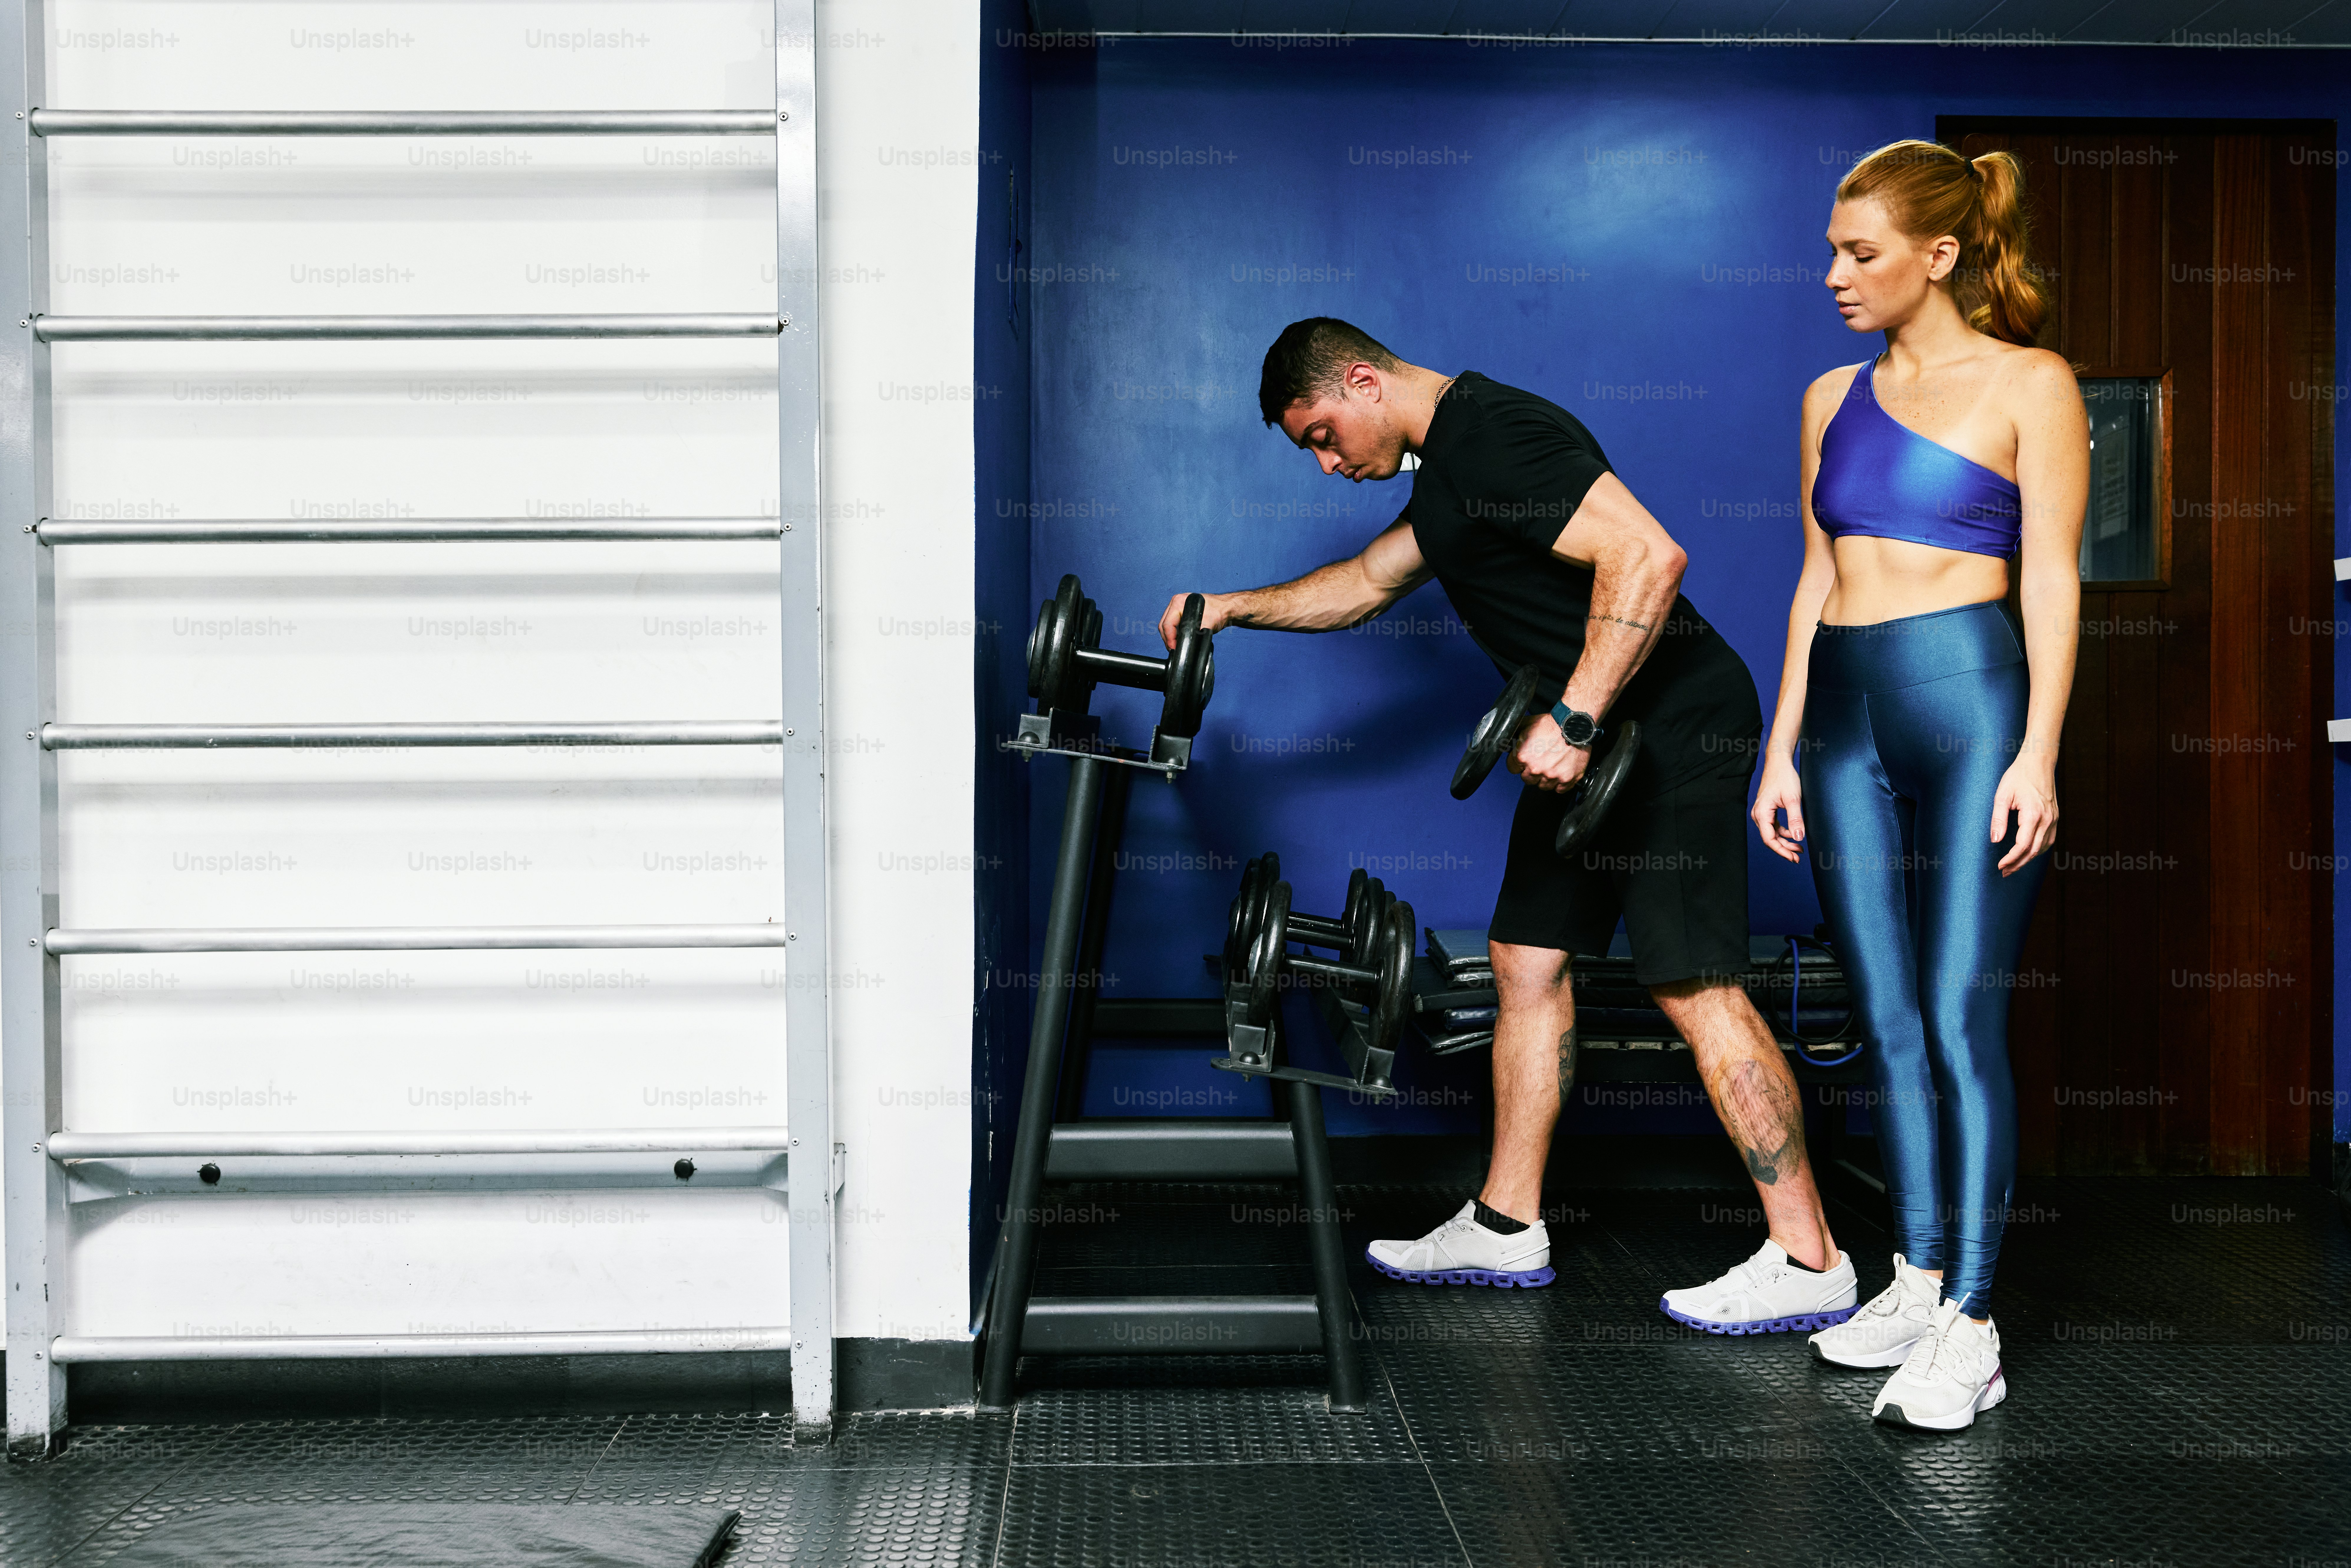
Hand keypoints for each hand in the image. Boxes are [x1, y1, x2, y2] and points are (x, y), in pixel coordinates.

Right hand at [1159, 592, 1230, 650]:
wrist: (1226, 608)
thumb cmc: (1218, 613)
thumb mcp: (1206, 625)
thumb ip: (1194, 635)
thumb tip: (1185, 646)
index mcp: (1179, 602)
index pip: (1167, 624)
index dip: (1169, 639)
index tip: (1174, 649)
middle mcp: (1175, 602)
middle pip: (1163, 625)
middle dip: (1168, 639)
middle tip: (1174, 650)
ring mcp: (1177, 606)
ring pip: (1166, 625)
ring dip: (1170, 637)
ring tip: (1176, 646)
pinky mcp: (1180, 611)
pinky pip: (1172, 624)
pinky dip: (1173, 633)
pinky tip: (1179, 639)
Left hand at [1511, 715, 1589, 793]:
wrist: (1575, 724)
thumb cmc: (1552, 724)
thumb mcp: (1527, 724)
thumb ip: (1514, 735)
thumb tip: (1505, 743)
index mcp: (1523, 757)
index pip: (1512, 768)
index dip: (1518, 763)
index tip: (1525, 760)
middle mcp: (1536, 769)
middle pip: (1527, 779)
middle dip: (1532, 772)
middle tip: (1540, 761)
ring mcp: (1552, 775)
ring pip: (1543, 786)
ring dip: (1546, 779)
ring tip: (1552, 766)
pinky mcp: (1567, 779)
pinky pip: (1559, 789)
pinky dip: (1560, 783)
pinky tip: (1561, 772)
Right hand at [1751, 756, 1805, 862]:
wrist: (1779, 763)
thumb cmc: (1784, 777)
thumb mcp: (1793, 799)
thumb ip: (1796, 820)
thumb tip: (1798, 838)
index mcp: (1762, 813)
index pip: (1769, 839)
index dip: (1781, 851)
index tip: (1794, 858)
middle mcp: (1759, 814)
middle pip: (1770, 838)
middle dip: (1784, 849)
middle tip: (1799, 856)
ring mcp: (1762, 813)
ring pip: (1772, 834)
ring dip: (1785, 842)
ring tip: (1799, 847)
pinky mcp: (1767, 810)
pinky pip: (1773, 826)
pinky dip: (1783, 833)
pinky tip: (1793, 835)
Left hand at [1991, 757, 2058, 874]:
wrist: (2038, 762)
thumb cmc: (2018, 776)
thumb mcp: (2002, 796)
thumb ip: (1998, 819)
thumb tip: (1995, 841)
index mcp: (2033, 814)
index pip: (2023, 845)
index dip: (2011, 859)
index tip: (2000, 866)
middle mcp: (2047, 819)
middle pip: (2033, 850)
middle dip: (2018, 864)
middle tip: (2004, 872)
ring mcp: (2054, 818)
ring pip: (2043, 847)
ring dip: (2028, 859)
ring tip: (2013, 866)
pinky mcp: (2055, 817)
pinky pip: (2048, 839)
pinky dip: (2038, 849)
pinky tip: (2027, 853)